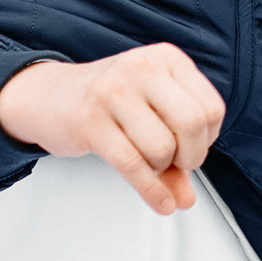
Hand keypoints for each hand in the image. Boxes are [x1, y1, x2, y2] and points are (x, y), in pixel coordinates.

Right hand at [0, 45, 225, 214]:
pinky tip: (159, 202)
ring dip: (162, 168)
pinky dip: (151, 191)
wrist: (49, 96)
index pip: (211, 107)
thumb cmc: (109, 101)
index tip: (194, 147)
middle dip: (191, 156)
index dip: (209, 138)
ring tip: (150, 163)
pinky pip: (132, 165)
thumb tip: (186, 199)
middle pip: (192, 124)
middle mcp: (142, 68)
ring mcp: (115, 92)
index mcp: (166, 58)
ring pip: (162, 147)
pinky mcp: (91, 122)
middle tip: (177, 163)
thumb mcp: (150, 109)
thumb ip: (175, 150)